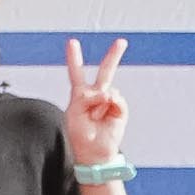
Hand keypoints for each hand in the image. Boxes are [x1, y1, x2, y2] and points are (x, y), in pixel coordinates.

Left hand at [62, 36, 130, 166]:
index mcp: (80, 94)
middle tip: (122, 41)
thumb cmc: (79, 134)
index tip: (72, 42)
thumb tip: (108, 92)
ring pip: (108, 88)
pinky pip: (115, 100)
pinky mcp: (119, 110)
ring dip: (97, 103)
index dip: (74, 57)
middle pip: (106, 72)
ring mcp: (109, 102)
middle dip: (114, 56)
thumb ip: (87, 98)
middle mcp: (96, 95)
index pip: (77, 72)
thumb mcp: (75, 113)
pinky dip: (109, 105)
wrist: (93, 152)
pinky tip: (104, 115)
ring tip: (94, 117)